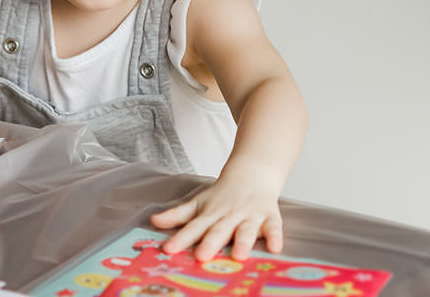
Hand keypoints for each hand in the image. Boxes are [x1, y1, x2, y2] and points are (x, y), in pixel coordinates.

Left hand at [149, 172, 282, 261]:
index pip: (193, 227)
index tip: (168, 249)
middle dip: (210, 243)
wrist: (251, 172)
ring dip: (242, 242)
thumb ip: (177, 214)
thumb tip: (153, 221)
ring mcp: (250, 215)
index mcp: (210, 214)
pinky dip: (275, 236)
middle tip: (201, 257)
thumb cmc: (222, 194)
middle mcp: (229, 215)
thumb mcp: (198, 202)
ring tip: (238, 256)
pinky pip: (274, 227)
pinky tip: (276, 248)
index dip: (181, 238)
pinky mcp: (270, 216)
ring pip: (246, 230)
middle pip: (218, 230)